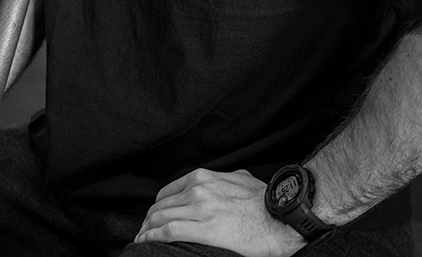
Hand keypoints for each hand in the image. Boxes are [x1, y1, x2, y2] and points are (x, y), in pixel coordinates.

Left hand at [134, 168, 305, 256]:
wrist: (279, 215)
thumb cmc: (262, 200)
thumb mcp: (241, 178)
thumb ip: (227, 178)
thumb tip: (226, 179)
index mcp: (203, 178)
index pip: (167, 193)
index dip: (156, 208)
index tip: (152, 219)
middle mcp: (198, 190)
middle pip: (161, 207)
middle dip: (148, 221)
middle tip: (143, 233)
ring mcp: (200, 208)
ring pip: (161, 219)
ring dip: (147, 231)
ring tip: (142, 240)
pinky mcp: (205, 229)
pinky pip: (169, 232)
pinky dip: (153, 238)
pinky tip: (147, 243)